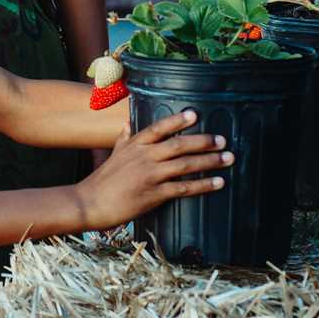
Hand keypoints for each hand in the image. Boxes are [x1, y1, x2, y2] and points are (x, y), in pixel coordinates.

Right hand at [78, 110, 233, 229]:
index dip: (177, 120)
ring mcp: (150, 175)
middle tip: (223, 140)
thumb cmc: (102, 180)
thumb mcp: (113, 154)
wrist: (90, 203)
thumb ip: (123, 138)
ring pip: (185, 165)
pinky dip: (203, 185)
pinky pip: (184, 188)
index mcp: (134, 145)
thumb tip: (126, 123)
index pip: (159, 128)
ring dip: (209, 161)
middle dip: (203, 141)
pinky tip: (217, 182)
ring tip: (227, 158)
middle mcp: (144, 156)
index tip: (194, 114)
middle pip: (178, 145)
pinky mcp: (154, 195)